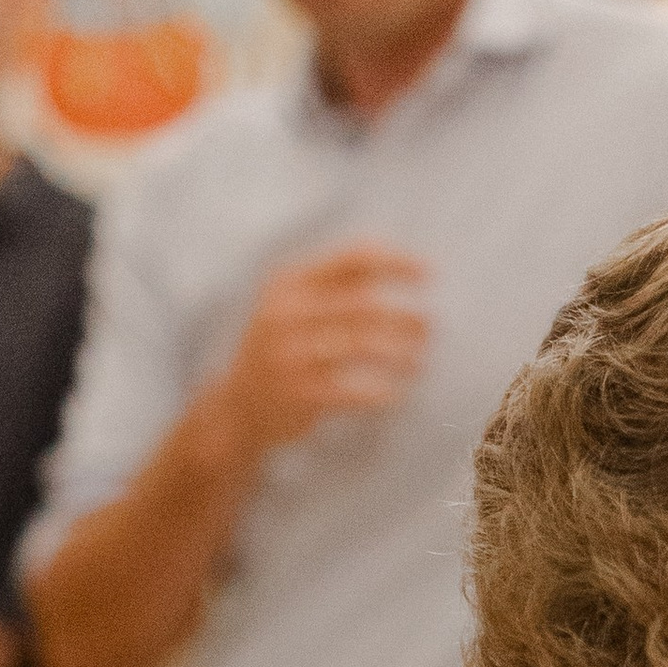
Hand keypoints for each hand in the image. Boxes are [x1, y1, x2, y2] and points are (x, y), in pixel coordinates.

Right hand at [212, 245, 427, 463]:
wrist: (237, 409)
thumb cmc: (281, 350)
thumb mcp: (294, 307)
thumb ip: (337, 285)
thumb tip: (400, 265)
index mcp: (289, 282)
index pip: (352, 258)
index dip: (396, 262)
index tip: (430, 273)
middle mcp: (286, 313)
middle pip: (363, 304)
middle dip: (404, 316)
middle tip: (430, 328)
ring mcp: (290, 354)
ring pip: (362, 345)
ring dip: (400, 353)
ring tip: (418, 361)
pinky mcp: (299, 394)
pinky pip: (354, 391)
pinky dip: (382, 393)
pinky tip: (396, 394)